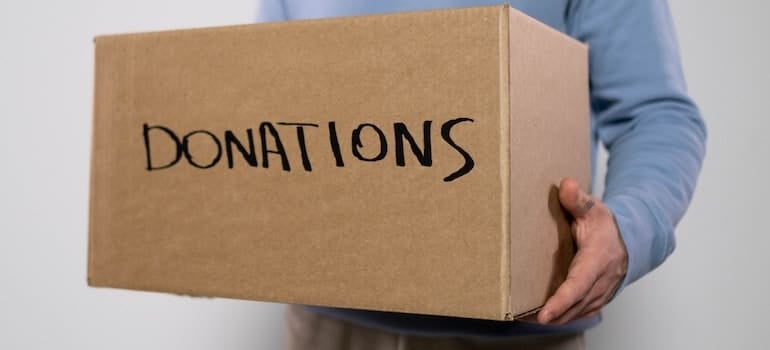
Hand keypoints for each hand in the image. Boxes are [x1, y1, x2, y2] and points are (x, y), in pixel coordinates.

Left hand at [537, 178, 628, 324]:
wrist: (628, 242)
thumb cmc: (606, 226)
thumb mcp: (593, 208)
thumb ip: (577, 199)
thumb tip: (566, 184)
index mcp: (598, 258)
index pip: (579, 284)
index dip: (561, 300)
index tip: (544, 314)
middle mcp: (601, 281)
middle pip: (575, 304)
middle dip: (551, 314)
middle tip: (521, 318)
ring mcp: (600, 294)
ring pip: (576, 312)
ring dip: (553, 318)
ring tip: (524, 319)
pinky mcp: (596, 300)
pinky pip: (578, 313)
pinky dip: (561, 318)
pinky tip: (541, 318)